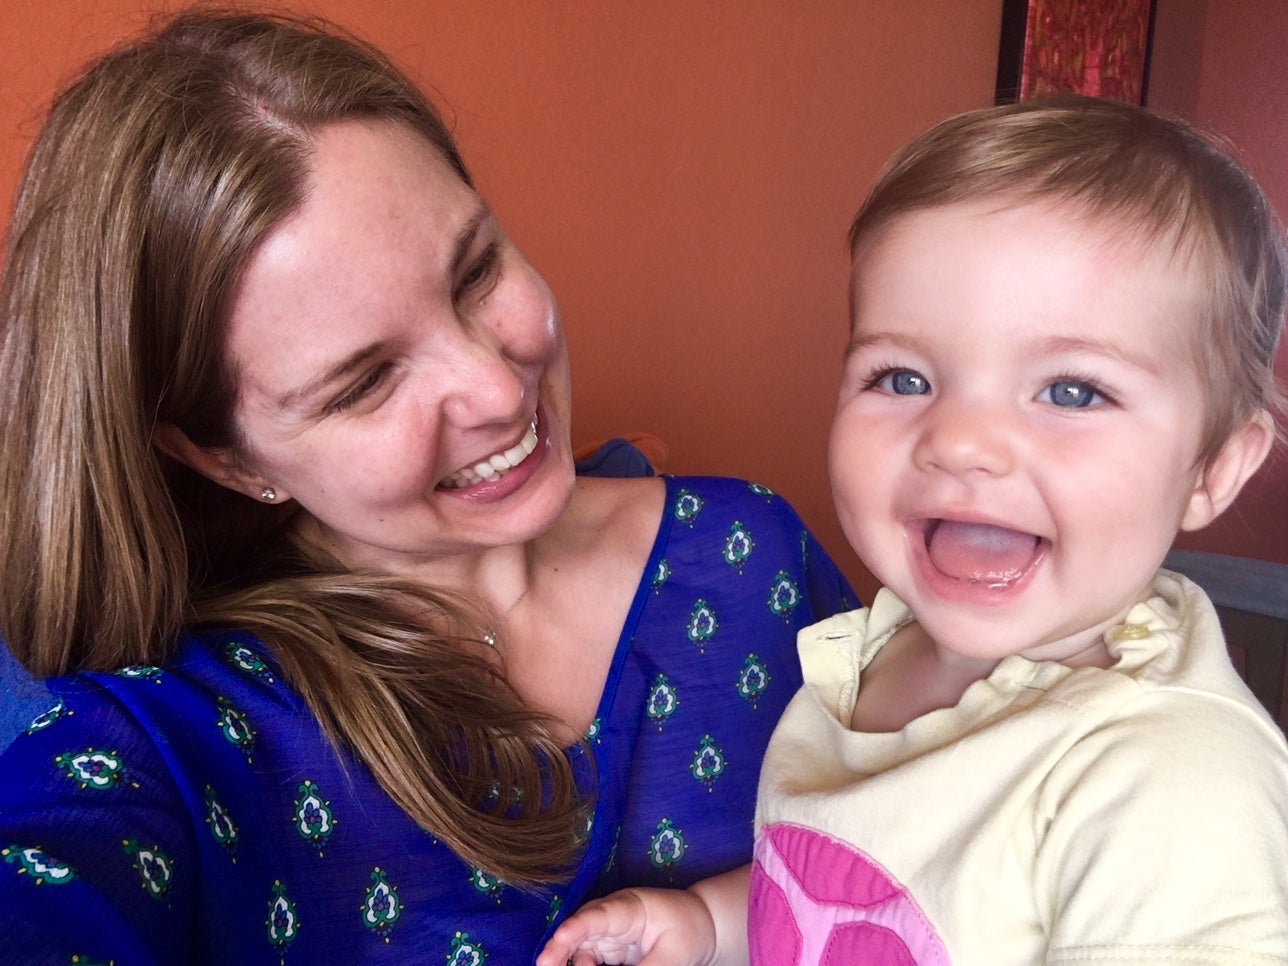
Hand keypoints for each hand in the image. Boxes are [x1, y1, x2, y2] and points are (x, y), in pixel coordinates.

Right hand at [536, 887, 717, 965]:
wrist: (701, 926)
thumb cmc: (690, 931)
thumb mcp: (674, 956)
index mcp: (628, 908)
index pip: (596, 915)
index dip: (574, 929)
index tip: (557, 943)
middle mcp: (610, 917)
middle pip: (578, 931)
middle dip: (558, 950)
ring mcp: (606, 933)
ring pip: (578, 950)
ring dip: (569, 964)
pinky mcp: (606, 949)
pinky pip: (586, 961)